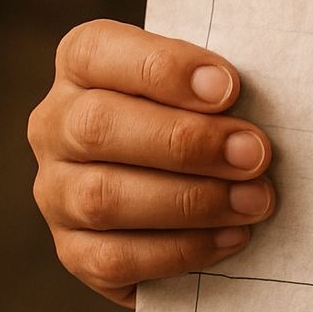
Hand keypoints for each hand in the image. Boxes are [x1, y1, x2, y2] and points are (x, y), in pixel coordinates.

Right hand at [28, 20, 275, 306]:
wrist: (195, 178)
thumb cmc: (211, 111)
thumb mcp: (211, 81)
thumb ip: (220, 84)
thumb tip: (252, 121)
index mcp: (84, 65)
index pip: (96, 52)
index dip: (164, 69)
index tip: (230, 88)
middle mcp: (56, 125)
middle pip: (97, 128)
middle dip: (187, 143)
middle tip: (256, 154)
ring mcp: (56, 190)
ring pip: (103, 199)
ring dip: (192, 202)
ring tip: (255, 200)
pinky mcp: (74, 249)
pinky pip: (113, 258)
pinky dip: (181, 250)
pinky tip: (233, 237)